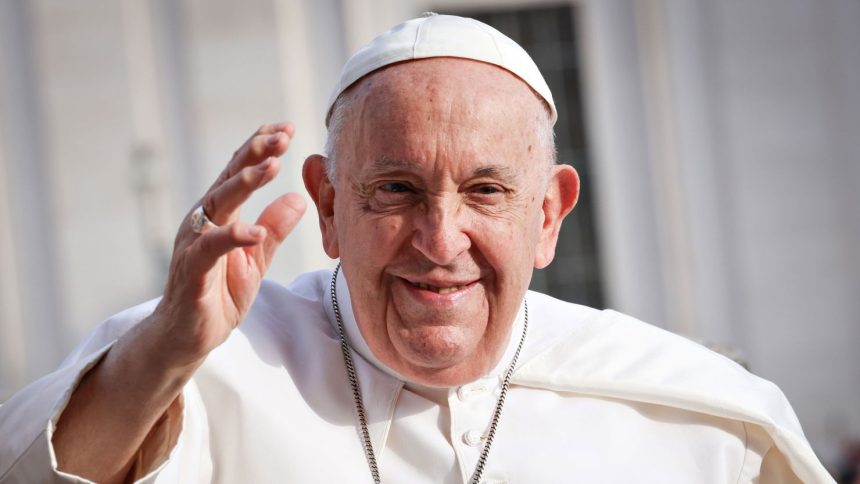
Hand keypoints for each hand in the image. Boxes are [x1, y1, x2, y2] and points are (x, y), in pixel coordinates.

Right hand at [149, 122, 306, 366]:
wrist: (187, 338)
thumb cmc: (218, 295)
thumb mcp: (256, 259)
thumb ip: (274, 229)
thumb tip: (298, 199)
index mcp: (219, 215)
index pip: (238, 173)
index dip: (260, 149)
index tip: (285, 128)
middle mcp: (202, 222)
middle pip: (228, 179)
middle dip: (255, 154)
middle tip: (281, 136)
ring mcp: (194, 244)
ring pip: (217, 204)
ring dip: (244, 183)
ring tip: (272, 166)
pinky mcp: (191, 271)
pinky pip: (211, 249)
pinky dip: (233, 237)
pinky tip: (255, 232)